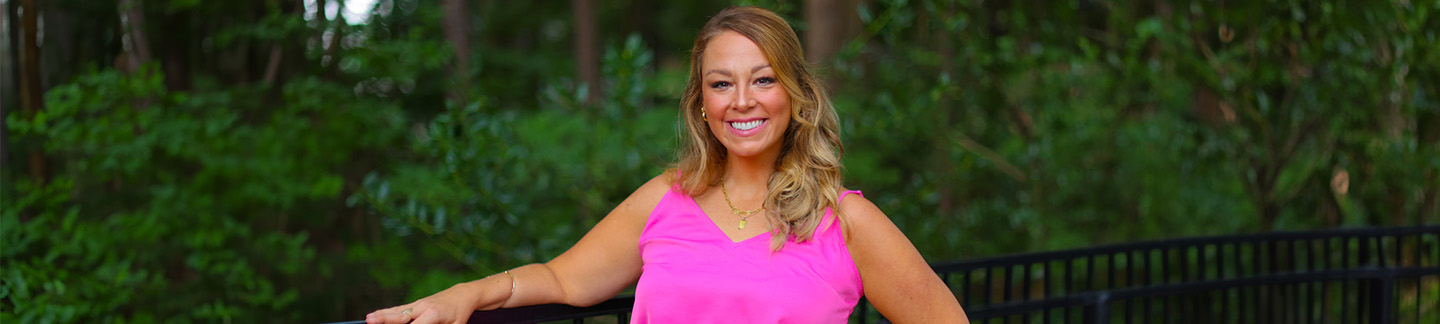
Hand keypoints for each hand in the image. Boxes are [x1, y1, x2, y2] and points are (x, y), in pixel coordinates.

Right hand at [366, 281, 482, 323]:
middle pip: (400, 316)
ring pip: (397, 311)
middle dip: (384, 320)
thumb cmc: (459, 314)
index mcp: (433, 315)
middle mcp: (422, 307)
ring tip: (367, 319)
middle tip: (368, 322)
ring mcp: (417, 304)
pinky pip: (399, 309)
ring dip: (381, 315)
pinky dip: (386, 312)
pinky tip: (375, 315)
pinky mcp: (415, 304)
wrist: (462, 295)